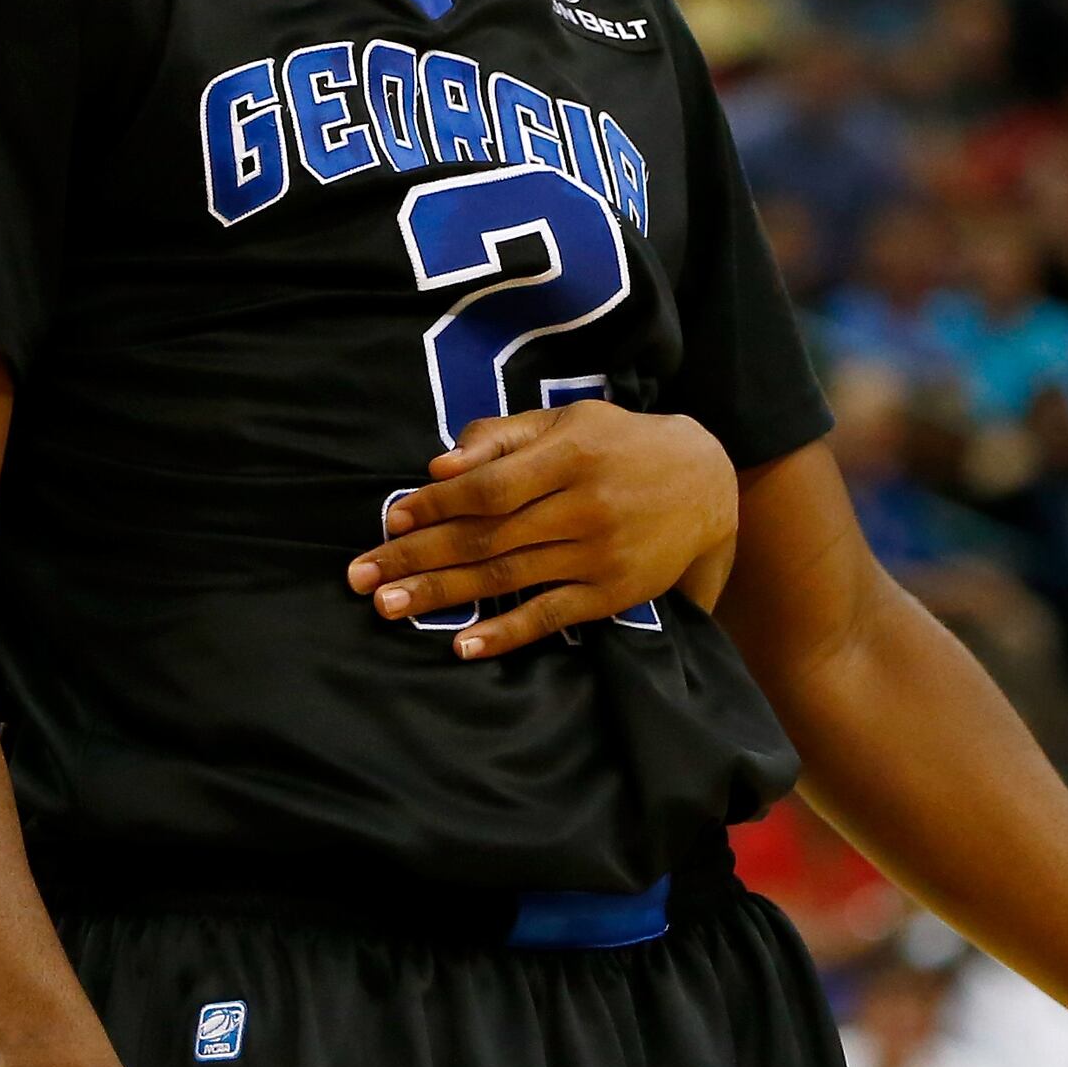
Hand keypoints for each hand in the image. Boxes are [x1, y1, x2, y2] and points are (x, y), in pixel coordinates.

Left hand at [350, 401, 738, 658]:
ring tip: (389, 606)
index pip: (489, 487)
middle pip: (487, 538)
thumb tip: (439, 464)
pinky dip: (506, 633)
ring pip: (508, 578)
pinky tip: (463, 645)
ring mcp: (598, 555)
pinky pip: (550, 617)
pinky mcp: (612, 594)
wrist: (705, 484)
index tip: (392, 518)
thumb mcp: (567, 421)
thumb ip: (503, 437)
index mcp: (570, 455)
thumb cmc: (618, 444)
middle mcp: (584, 506)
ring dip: (444, 595)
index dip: (436, 505)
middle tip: (362, 576)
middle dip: (418, 557)